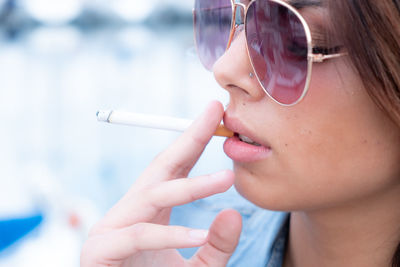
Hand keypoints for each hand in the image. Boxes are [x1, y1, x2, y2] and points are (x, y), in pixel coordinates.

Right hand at [80, 101, 241, 266]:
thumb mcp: (197, 265)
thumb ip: (215, 245)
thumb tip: (234, 214)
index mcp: (152, 208)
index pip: (176, 167)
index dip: (195, 139)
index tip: (217, 114)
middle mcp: (132, 209)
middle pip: (162, 166)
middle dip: (189, 138)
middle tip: (216, 113)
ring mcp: (114, 226)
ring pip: (154, 196)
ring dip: (191, 188)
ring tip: (227, 179)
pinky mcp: (101, 250)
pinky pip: (141, 237)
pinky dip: (171, 236)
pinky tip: (198, 236)